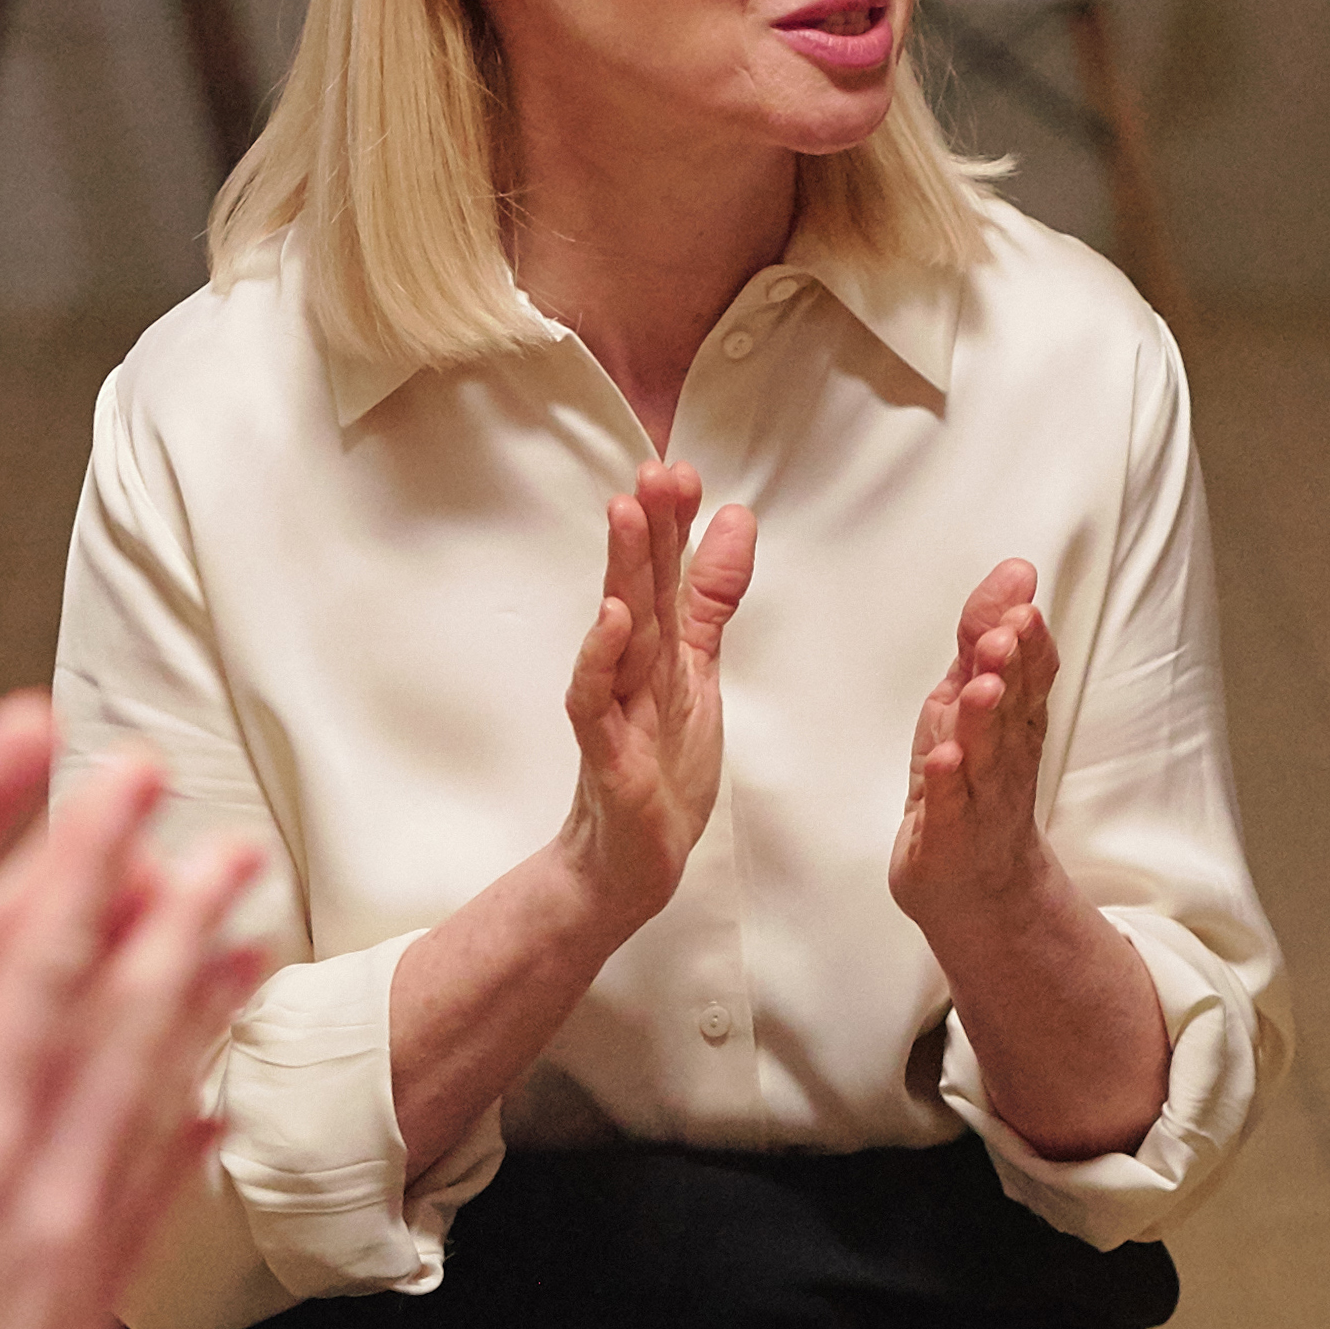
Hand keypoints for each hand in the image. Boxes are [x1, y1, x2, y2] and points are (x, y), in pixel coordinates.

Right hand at [0, 694, 283, 1328]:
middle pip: (50, 1008)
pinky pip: (142, 1215)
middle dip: (108, 886)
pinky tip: (222, 1092)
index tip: (32, 751)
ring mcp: (29, 1270)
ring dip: (178, 987)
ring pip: (121, 1093)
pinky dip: (184, 1144)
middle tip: (155, 783)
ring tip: (232, 898)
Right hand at [553, 462, 750, 933]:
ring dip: (622, 572)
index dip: (674, 523)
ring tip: (628, 514)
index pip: (666, 573)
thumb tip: (735, 518)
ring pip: (619, 632)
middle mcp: (632, 669)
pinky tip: (611, 619)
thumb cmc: (661, 764)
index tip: (682, 469)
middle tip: (656, 469)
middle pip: (640, 589)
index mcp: (660, 648)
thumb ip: (710, 596)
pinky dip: (600, 659)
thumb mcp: (698, 667)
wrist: (633, 860)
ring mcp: (615, 709)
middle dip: (649, 528)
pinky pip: (594, 701)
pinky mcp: (606, 755)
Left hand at [882, 556, 1069, 954]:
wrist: (979, 889)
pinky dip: (949, 786)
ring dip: (984, 718)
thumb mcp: (970, 700)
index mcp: (1014, 723)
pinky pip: (949, 809)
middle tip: (1010, 631)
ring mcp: (979, 800)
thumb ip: (985, 638)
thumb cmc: (972, 784)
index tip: (1024, 602)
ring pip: (985, 756)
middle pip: (1012, 709)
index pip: (1030, 675)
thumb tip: (1014, 572)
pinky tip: (946, 760)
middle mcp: (1005, 758)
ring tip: (982, 684)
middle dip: (1012, 669)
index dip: (1027, 641)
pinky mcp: (948, 838)